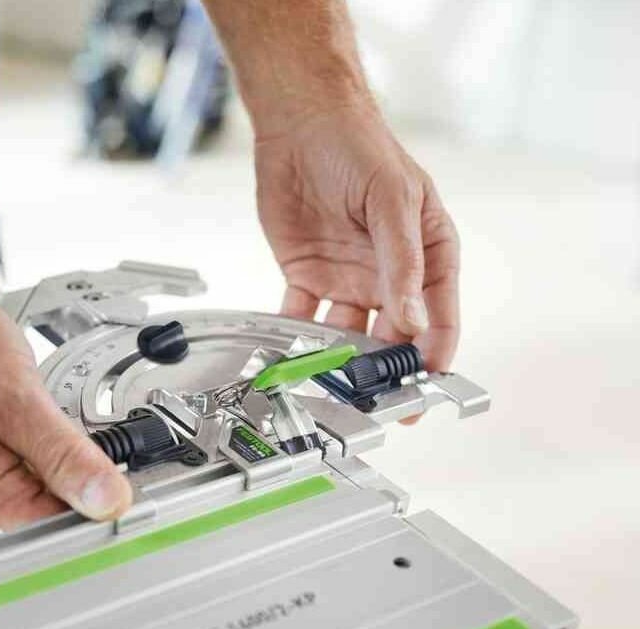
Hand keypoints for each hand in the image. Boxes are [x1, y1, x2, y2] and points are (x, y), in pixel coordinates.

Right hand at [0, 272, 132, 529]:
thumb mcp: (15, 399)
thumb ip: (65, 456)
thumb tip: (109, 501)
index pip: (60, 526)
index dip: (100, 501)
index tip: (126, 470)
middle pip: (59, 507)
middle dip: (86, 470)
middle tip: (87, 421)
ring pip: (53, 479)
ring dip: (70, 449)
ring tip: (55, 405)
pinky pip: (39, 457)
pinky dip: (54, 433)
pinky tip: (43, 405)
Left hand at [255, 104, 459, 370]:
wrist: (300, 125)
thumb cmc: (360, 146)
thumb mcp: (393, 201)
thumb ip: (403, 263)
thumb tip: (415, 322)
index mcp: (427, 255)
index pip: (438, 317)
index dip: (433, 357)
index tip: (425, 390)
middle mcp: (389, 274)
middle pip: (391, 336)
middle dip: (383, 372)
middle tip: (372, 402)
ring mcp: (348, 280)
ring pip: (346, 336)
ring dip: (338, 362)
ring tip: (329, 387)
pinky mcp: (308, 278)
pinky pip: (302, 319)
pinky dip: (295, 341)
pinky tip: (289, 360)